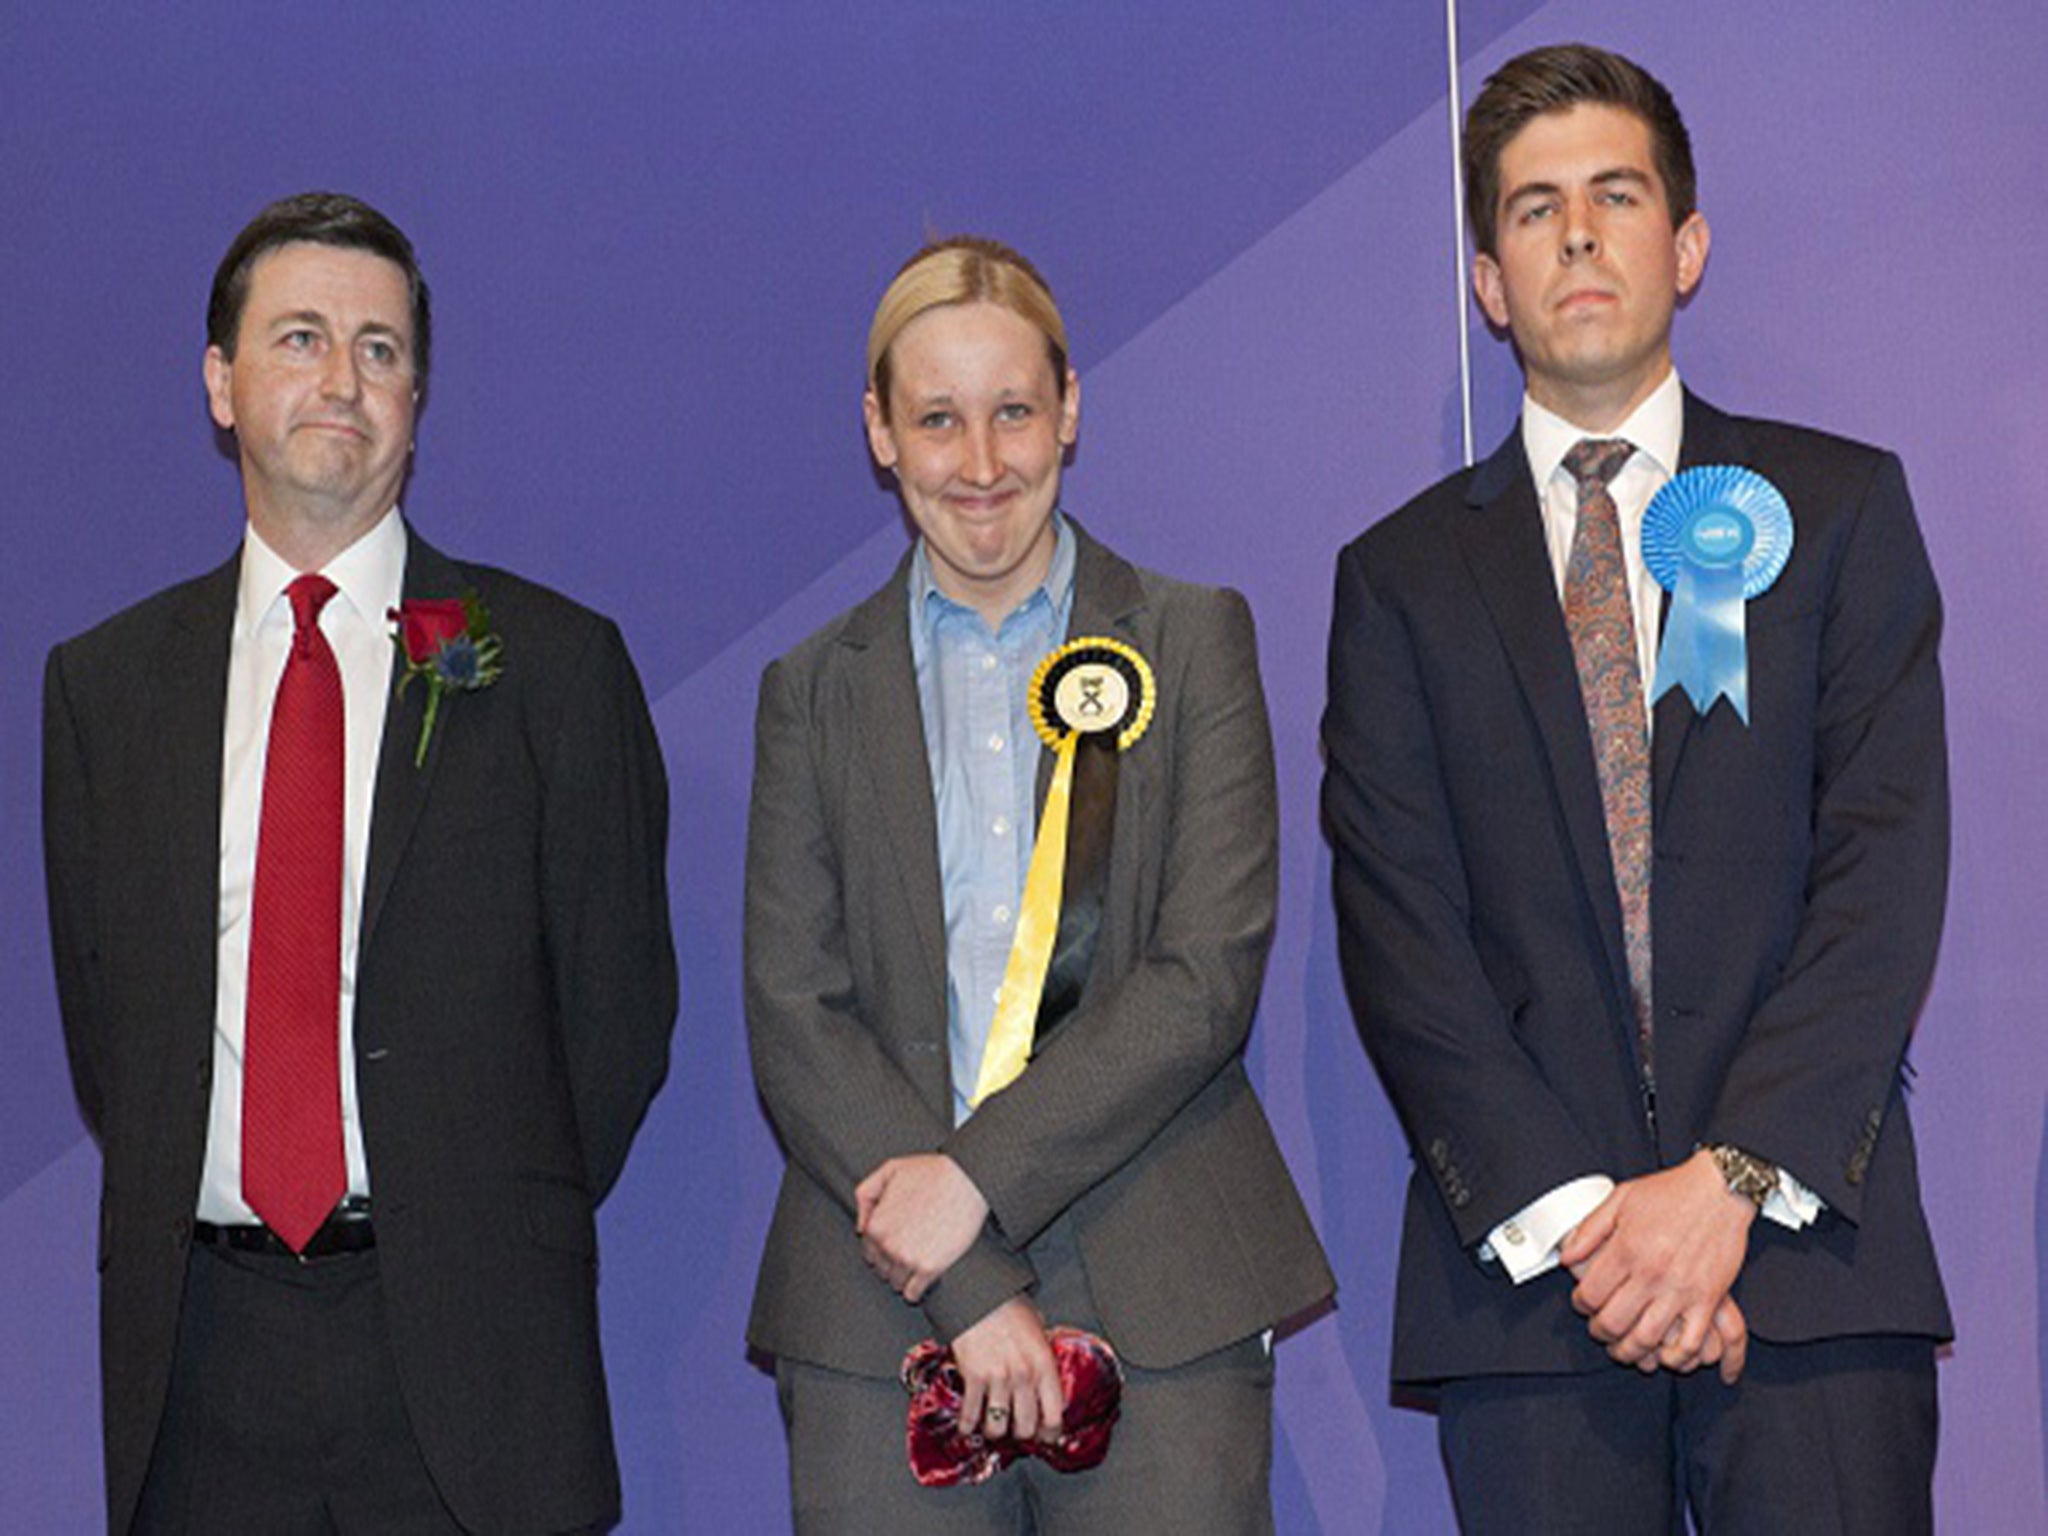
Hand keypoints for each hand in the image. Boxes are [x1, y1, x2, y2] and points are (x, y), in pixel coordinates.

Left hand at [854, 1154, 988, 1302]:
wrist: (965, 1180)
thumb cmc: (931, 1172)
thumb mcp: (890, 1170)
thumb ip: (866, 1194)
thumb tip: (860, 1225)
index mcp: (875, 1225)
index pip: (869, 1252)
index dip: (883, 1249)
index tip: (897, 1244)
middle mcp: (887, 1244)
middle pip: (882, 1270)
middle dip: (893, 1263)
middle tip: (911, 1251)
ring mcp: (907, 1258)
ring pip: (896, 1283)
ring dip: (905, 1277)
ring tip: (918, 1263)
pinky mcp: (929, 1268)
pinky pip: (913, 1293)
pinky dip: (916, 1290)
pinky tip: (923, 1280)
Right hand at [951, 1297, 1063, 1442]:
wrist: (978, 1292)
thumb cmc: (1008, 1305)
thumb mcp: (1037, 1328)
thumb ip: (1042, 1355)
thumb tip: (1044, 1377)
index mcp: (1044, 1363)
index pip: (1054, 1413)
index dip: (1050, 1433)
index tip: (1046, 1438)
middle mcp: (1024, 1375)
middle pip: (1027, 1427)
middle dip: (1022, 1434)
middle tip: (1017, 1431)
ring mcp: (998, 1378)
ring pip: (999, 1428)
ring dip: (996, 1431)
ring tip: (994, 1427)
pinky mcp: (973, 1377)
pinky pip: (971, 1414)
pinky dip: (968, 1426)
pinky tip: (968, 1427)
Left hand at [1560, 1150, 1753, 1373]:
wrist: (1720, 1189)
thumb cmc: (1671, 1192)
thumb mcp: (1620, 1199)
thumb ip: (1589, 1230)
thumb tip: (1566, 1256)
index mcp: (1626, 1249)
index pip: (1591, 1295)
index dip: (1580, 1306)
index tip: (1583, 1305)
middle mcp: (1651, 1273)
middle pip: (1614, 1323)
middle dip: (1601, 1334)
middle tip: (1600, 1332)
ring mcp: (1680, 1289)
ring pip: (1647, 1339)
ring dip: (1631, 1352)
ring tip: (1625, 1350)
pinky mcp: (1708, 1299)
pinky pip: (1690, 1343)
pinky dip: (1675, 1358)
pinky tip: (1665, 1356)